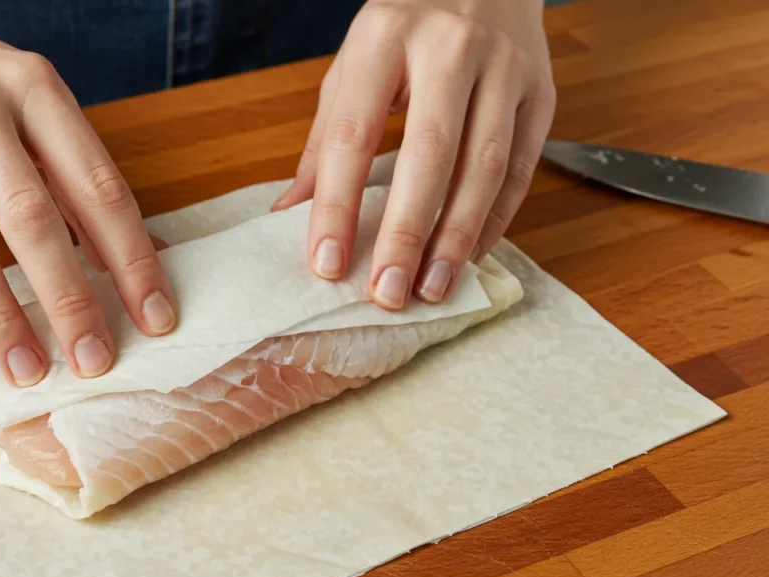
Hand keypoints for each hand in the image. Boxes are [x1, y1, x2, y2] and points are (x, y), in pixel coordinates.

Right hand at [0, 0, 175, 384]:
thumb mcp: (25, 99)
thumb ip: (70, 172)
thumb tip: (128, 257)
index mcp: (33, 88)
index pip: (98, 187)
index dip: (133, 261)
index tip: (155, 319)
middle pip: (31, 219)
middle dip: (68, 301)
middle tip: (92, 361)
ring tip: (25, 368)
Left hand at [273, 0, 555, 308]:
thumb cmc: (405, 28)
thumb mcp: (353, 67)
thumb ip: (325, 140)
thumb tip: (290, 213)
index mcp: (384, 35)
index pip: (354, 134)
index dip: (338, 206)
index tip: (327, 264)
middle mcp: (450, 47)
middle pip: (429, 155)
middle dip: (406, 233)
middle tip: (386, 292)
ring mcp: (505, 67)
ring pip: (485, 167)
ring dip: (456, 237)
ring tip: (432, 290)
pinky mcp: (543, 90)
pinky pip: (522, 166)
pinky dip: (497, 219)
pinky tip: (471, 256)